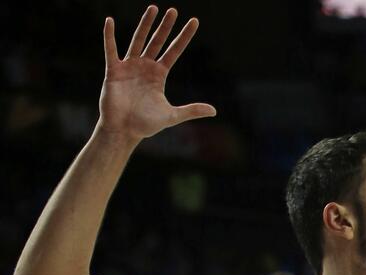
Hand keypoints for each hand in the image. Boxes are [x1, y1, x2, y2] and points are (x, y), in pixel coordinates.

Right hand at [98, 6, 215, 142]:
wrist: (123, 130)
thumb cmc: (146, 124)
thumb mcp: (172, 116)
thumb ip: (192, 110)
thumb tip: (215, 111)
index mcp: (159, 75)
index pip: (175, 51)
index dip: (184, 37)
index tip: (194, 22)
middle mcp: (146, 67)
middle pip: (158, 41)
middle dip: (165, 26)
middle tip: (173, 10)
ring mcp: (130, 66)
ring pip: (138, 40)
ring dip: (145, 24)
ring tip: (153, 8)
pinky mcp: (114, 70)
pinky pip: (111, 50)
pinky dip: (109, 36)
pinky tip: (110, 21)